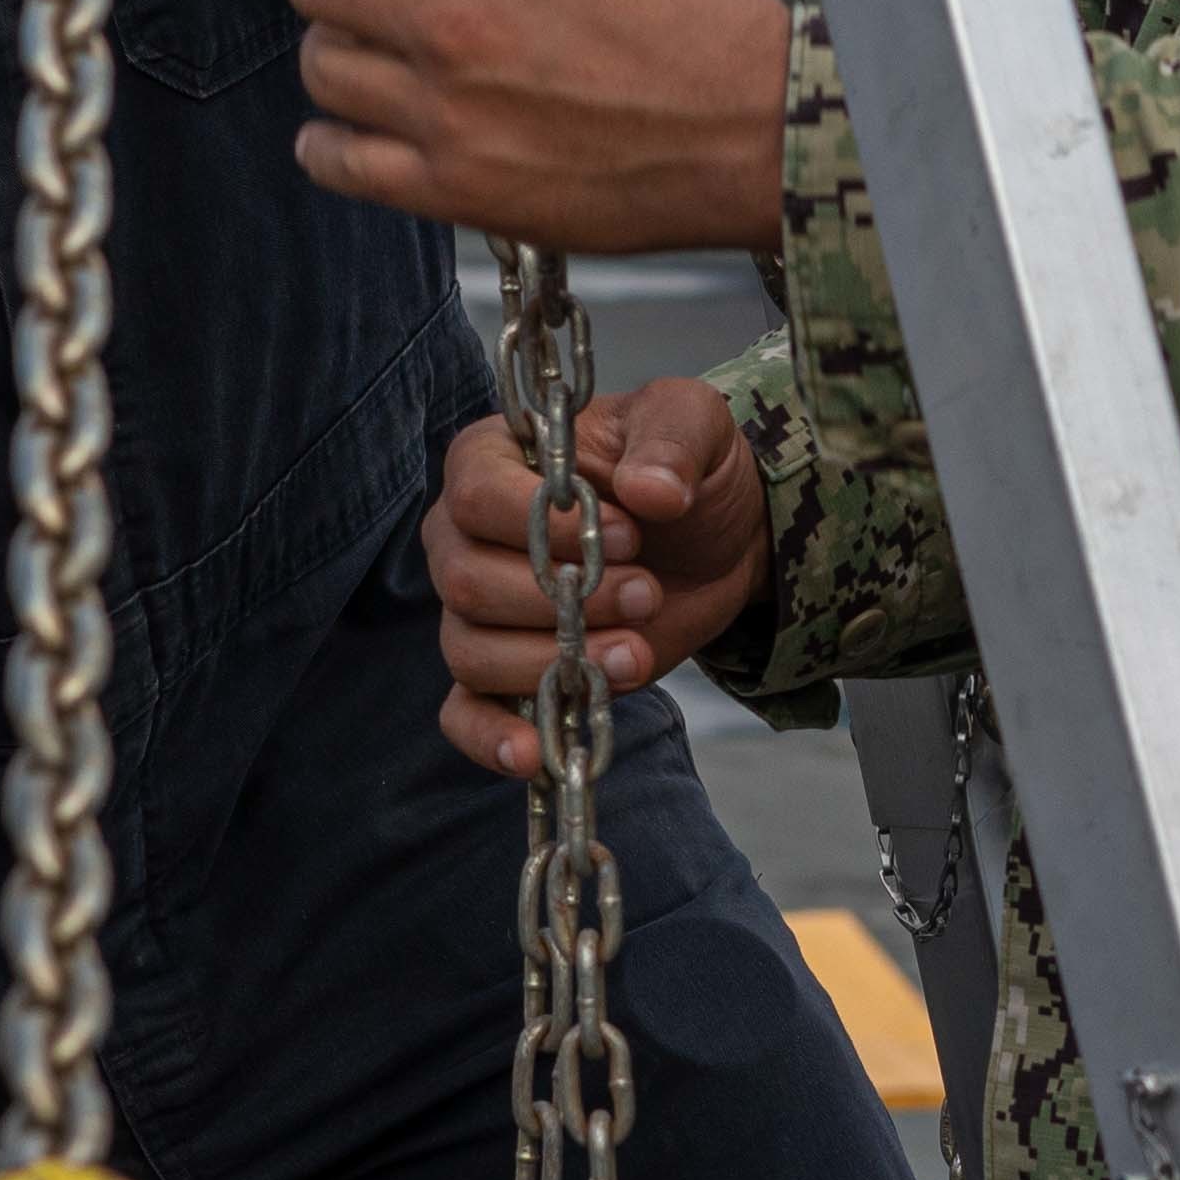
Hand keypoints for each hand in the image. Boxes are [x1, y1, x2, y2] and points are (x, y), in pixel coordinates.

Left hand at [266, 0, 796, 256]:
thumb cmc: (718, 29)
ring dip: (330, 54)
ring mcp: (444, 111)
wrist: (762, 134)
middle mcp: (448, 22)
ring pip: (321, 70)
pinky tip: (345, 132)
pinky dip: (329, 144)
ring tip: (356, 51)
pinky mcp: (456, 188)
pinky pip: (340, 162)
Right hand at [427, 379, 768, 770]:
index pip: (475, 496)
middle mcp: (465, 537)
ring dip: (555, 663)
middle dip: (562, 601)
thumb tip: (650, 492)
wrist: (715, 539)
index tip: (632, 535)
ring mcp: (478, 613)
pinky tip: (534, 754)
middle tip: (648, 594)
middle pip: (468, 583)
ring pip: (470, 651)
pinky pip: (464, 714)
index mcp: (492, 462)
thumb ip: (671, 440)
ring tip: (637, 655)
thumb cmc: (683, 469)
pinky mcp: (506, 674)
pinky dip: (491, 738)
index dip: (548, 527)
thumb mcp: (693, 425)